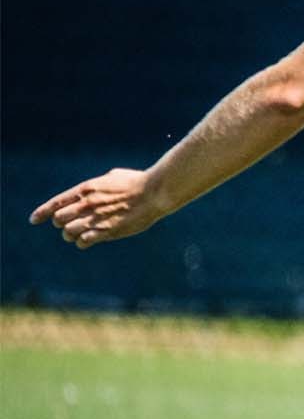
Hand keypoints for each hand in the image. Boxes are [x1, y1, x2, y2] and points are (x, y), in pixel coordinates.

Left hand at [30, 168, 166, 248]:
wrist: (155, 192)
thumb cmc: (138, 182)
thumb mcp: (114, 176)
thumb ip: (99, 183)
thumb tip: (97, 185)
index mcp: (86, 189)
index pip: (55, 203)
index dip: (41, 213)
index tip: (34, 220)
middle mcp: (87, 204)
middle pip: (59, 219)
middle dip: (62, 223)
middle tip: (70, 224)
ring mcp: (96, 218)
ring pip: (68, 232)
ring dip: (72, 234)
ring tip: (81, 233)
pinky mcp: (107, 231)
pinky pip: (84, 241)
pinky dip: (83, 242)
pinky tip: (90, 239)